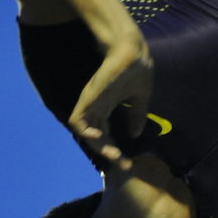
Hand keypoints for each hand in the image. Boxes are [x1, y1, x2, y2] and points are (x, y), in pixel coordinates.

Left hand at [68, 34, 153, 171]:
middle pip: (97, 137)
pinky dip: (84, 132)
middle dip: (109, 152)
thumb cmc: (137, 70)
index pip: (106, 134)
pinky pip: (77, 121)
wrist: (133, 53)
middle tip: (123, 164)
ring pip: (86, 133)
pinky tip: (98, 137)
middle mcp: (97, 109)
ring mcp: (91, 104)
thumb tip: (135, 134)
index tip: (128, 162)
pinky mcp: (87, 99)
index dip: (115, 149)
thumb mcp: (140, 98)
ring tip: (115, 155)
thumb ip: (136, 115)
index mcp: (108, 108)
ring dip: (99, 146)